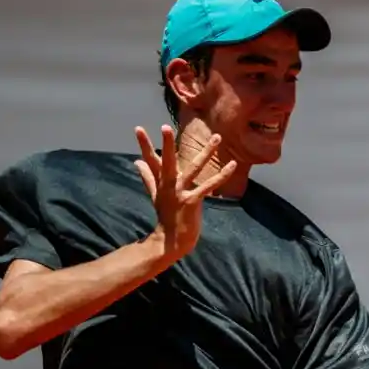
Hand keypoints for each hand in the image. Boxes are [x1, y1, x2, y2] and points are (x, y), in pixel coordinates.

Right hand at [133, 125, 236, 261]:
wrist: (171, 241)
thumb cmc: (166, 217)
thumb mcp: (156, 195)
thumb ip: (148, 177)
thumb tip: (137, 162)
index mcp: (162, 182)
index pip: (151, 159)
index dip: (144, 144)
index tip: (138, 128)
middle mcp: (170, 185)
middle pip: (168, 161)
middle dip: (167, 144)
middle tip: (166, 126)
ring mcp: (180, 193)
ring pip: (194, 169)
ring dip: (207, 152)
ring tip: (217, 137)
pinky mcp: (192, 202)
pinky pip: (209, 185)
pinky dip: (222, 175)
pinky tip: (232, 164)